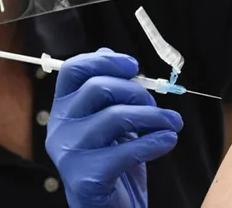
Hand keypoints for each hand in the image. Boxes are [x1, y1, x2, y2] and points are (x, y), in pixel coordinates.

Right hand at [46, 48, 182, 207]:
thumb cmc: (111, 165)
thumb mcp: (110, 123)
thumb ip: (107, 92)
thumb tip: (108, 53)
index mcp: (63, 109)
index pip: (73, 70)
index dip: (105, 61)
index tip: (134, 67)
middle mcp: (58, 128)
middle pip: (97, 89)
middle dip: (137, 92)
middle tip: (158, 106)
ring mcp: (69, 154)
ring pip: (114, 117)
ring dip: (153, 116)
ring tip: (173, 124)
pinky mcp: (85, 179)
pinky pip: (125, 151)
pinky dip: (154, 142)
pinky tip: (168, 140)